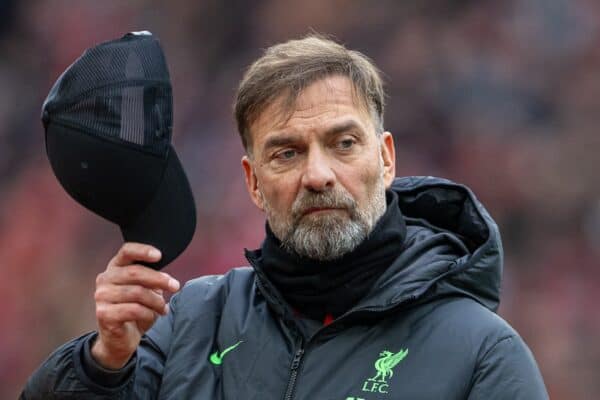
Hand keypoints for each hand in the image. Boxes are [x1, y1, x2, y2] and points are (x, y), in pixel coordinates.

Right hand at [91, 243, 179, 368]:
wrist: (120, 339)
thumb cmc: (135, 310)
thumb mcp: (146, 290)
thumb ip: (152, 278)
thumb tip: (166, 277)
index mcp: (115, 267)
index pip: (126, 251)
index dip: (143, 251)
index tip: (160, 255)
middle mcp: (105, 279)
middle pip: (135, 272)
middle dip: (160, 279)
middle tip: (175, 286)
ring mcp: (101, 296)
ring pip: (137, 292)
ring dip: (156, 301)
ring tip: (162, 308)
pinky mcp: (103, 313)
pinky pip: (134, 309)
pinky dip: (148, 314)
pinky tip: (152, 317)